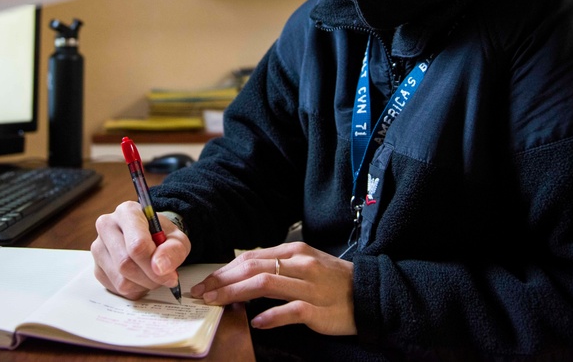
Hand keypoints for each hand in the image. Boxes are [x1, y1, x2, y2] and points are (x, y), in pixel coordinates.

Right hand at [91, 201, 189, 299]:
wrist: (151, 237)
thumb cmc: (162, 235)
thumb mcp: (177, 238)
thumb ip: (174, 250)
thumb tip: (160, 267)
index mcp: (127, 212)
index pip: (136, 244)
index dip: (154, 264)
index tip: (170, 275)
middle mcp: (107, 226)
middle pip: (125, 263)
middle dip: (150, 278)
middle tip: (166, 278)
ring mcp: (98, 247)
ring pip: (121, 279)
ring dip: (144, 285)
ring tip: (154, 275)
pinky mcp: (97, 267)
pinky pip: (116, 288)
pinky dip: (134, 289)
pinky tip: (142, 278)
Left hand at [191, 241, 355, 335]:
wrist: (370, 294)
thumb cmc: (334, 281)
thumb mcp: (305, 264)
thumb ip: (278, 267)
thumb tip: (244, 274)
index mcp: (294, 251)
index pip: (251, 257)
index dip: (225, 269)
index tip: (207, 281)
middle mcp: (300, 264)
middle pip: (252, 268)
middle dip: (222, 280)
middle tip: (202, 293)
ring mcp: (309, 286)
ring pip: (265, 284)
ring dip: (235, 294)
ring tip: (217, 302)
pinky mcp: (319, 310)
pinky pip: (291, 311)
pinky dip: (271, 316)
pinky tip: (256, 322)